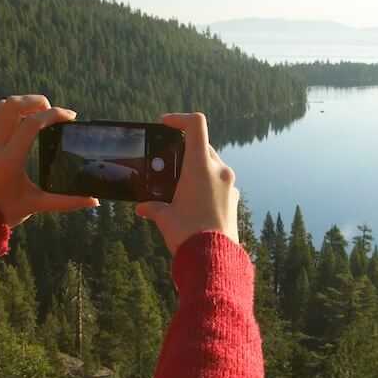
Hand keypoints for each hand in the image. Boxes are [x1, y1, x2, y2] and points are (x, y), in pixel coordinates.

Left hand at [0, 95, 98, 226]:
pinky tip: (3, 116)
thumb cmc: (6, 211)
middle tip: (52, 112)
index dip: (54, 114)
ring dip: (20, 104)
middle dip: (37, 101)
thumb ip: (67, 201)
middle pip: (13, 105)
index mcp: (10, 158)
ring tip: (37, 113)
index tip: (70, 117)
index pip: (32, 123)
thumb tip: (94, 201)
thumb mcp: (38, 205)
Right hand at [134, 112, 238, 255]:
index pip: (195, 124)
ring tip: (180, 185)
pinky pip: (220, 182)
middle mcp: (219, 170)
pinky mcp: (234, 199)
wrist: (214, 259)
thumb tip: (143, 208)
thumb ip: (152, 207)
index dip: (179, 119)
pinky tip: (194, 201)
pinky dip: (207, 184)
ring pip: (212, 164)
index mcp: (200, 166)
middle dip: (185, 150)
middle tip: (169, 162)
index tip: (166, 124)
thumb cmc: (187, 234)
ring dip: (197, 168)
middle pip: (203, 145)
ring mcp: (230, 184)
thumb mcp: (164, 217)